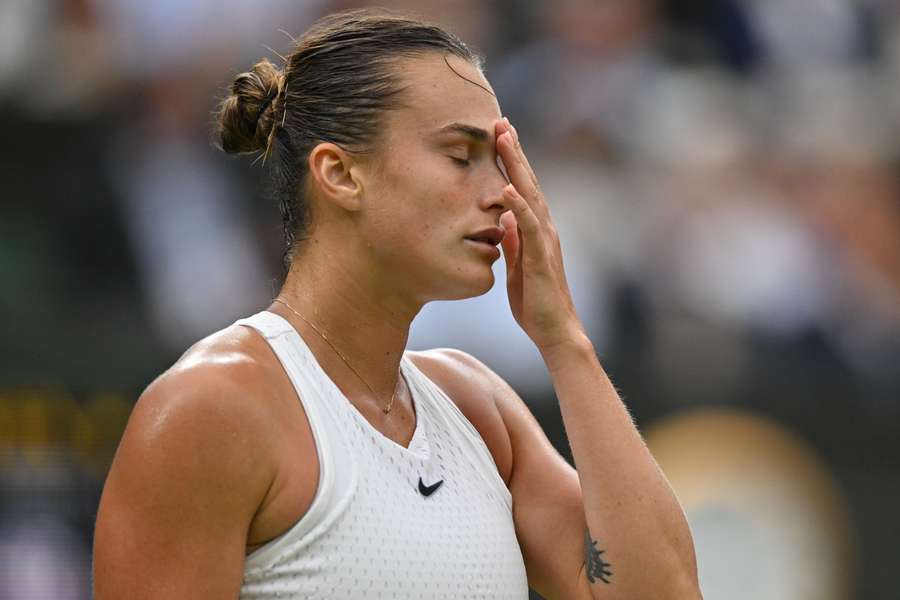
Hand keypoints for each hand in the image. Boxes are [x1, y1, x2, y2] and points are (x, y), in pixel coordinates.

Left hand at [495, 117, 584, 350]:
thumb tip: (504, 217)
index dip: (512, 162)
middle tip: (501, 122)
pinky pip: (530, 227)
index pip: (523, 188)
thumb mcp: (518, 265)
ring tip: (504, 140)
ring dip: (517, 167)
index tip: (499, 135)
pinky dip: (519, 206)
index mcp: (536, 230)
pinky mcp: (542, 257)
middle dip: (514, 151)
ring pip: (531, 195)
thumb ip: (513, 240)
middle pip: (529, 182)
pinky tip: (506, 189)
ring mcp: (545, 240)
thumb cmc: (535, 302)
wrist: (555, 330)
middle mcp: (544, 228)